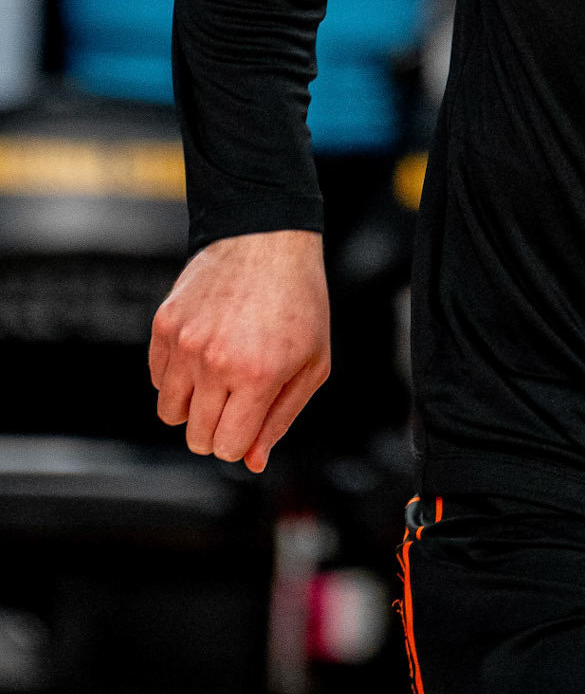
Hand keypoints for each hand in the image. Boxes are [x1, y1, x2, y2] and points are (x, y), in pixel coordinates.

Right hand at [149, 230, 329, 472]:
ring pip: (169, 413)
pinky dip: (177, 375)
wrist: (267, 238)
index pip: (228, 447)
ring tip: (221, 372)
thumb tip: (252, 462)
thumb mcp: (312, 362)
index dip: (243, 439)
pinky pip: (158, 378)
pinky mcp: (164, 324)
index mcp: (257, 376)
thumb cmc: (299, 301)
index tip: (253, 416)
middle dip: (218, 426)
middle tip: (239, 394)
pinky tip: (205, 347)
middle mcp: (215, 362)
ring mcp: (185, 342)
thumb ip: (281, 418)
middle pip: (196, 436)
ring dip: (193, 403)